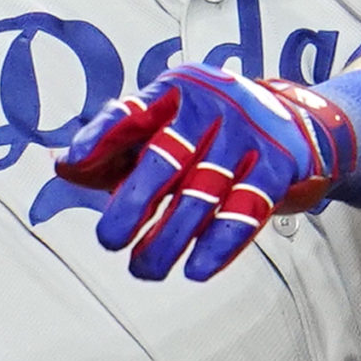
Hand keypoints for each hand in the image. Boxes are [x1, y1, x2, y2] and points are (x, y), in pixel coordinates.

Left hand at [56, 65, 360, 281]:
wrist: (298, 123)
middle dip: (133, 204)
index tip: (73, 162)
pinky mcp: (280, 165)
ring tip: (143, 268)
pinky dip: (219, 245)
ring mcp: (248, 134)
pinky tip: (196, 270)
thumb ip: (114, 146)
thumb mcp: (166, 126)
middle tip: (109, 240)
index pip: (132, 113)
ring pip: (201, 194)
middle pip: (166, 159)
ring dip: (169, 238)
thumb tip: (63, 165)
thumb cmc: (211, 131)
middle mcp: (212, 105)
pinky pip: (246, 211)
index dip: (101, 137)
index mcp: (176, 90)